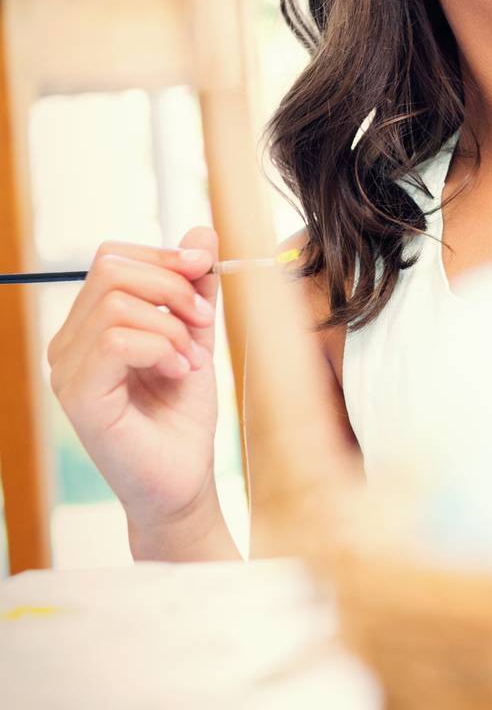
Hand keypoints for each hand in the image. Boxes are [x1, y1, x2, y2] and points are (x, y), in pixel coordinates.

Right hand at [46, 225, 222, 539]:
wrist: (182, 477)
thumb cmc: (182, 412)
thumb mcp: (196, 334)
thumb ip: (196, 285)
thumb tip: (202, 232)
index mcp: (90, 325)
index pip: (113, 257)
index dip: (165, 257)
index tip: (206, 274)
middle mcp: (68, 344)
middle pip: (111, 268)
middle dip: (172, 284)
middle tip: (203, 322)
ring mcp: (67, 371)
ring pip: (117, 303)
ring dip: (172, 325)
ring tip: (189, 360)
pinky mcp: (78, 397)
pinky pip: (117, 340)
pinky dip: (161, 348)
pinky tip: (178, 373)